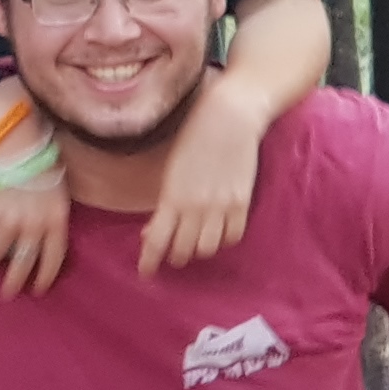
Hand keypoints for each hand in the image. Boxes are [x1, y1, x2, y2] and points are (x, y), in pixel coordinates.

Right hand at [0, 159, 70, 294]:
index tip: (38, 289)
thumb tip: (43, 232)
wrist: (14, 141)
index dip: (46, 276)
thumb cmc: (38, 160)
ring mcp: (10, 220)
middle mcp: (35, 225)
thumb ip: (50, 213)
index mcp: (57, 219)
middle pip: (25, 262)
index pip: (55, 256)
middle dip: (16, 282)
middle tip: (8, 294)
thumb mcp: (55, 190)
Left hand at [137, 71, 266, 275]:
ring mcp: (221, 206)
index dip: (150, 261)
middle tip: (171, 254)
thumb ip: (164, 203)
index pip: (158, 240)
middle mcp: (196, 206)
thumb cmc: (193, 138)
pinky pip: (232, 236)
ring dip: (198, 250)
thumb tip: (151, 233)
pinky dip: (222, 241)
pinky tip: (216, 233)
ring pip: (208, 248)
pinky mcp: (242, 202)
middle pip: (183, 250)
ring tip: (194, 242)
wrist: (229, 117)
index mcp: (172, 196)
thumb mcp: (170, 170)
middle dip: (174, 256)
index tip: (145, 272)